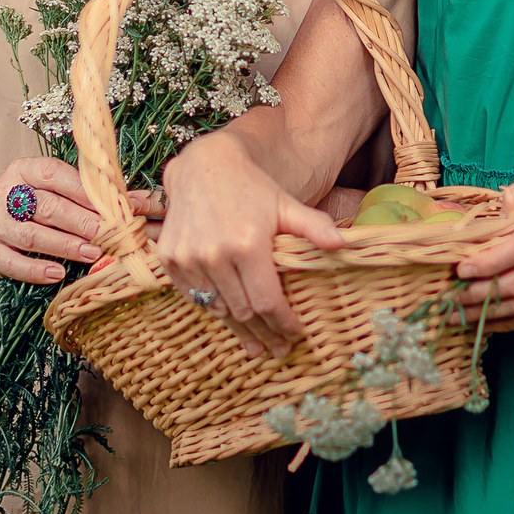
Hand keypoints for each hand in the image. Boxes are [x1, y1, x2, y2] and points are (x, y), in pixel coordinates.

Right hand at [0, 155, 154, 285]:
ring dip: (65, 245)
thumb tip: (140, 201)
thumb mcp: (53, 189)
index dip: (83, 191)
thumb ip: (89, 194)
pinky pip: (13, 262)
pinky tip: (57, 274)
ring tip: (92, 254)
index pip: (54, 175)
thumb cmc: (32, 204)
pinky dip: (36, 270)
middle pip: (47, 207)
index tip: (112, 205)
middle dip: (81, 221)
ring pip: (32, 235)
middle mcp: (7, 194)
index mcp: (25, 170)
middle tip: (109, 234)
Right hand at [158, 134, 343, 357]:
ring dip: (239, 329)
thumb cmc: (251, 187)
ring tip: (256, 345)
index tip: (296, 333)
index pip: (268, 302)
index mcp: (248, 244)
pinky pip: (194, 296)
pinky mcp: (169, 259)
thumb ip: (313, 226)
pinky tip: (228, 317)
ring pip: (218, 310)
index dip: (284, 323)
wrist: (203, 165)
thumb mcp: (286, 204)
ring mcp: (188, 258)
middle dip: (265, 334)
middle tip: (279, 349)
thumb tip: (344, 245)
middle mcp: (215, 254)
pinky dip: (213, 308)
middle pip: (244, 313)